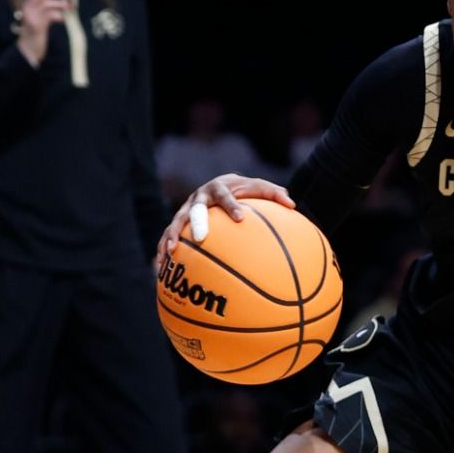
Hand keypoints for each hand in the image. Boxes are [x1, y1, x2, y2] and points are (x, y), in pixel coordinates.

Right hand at [16, 0, 67, 66]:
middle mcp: (28, 8)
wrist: (28, 50)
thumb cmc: (37, 32)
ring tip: (69, 6)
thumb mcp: (40, 16)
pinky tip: (63, 19)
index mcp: (29, 4)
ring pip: (46, 3)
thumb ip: (47, 5)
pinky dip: (58, 15)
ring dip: (60, 3)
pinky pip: (49, 16)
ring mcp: (31, 17)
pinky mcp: (36, 27)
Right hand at [156, 174, 295, 273]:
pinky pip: (167, 236)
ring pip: (175, 223)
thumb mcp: (258, 188)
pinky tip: (161, 267)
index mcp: (218, 188)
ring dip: (170, 237)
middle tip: (200, 237)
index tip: (240, 218)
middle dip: (195, 222)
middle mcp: (198, 198)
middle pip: (194, 209)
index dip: (231, 206)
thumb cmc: (243, 190)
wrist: (219, 185)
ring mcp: (185, 210)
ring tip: (169, 253)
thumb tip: (293, 204)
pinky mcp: (178, 222)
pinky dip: (163, 250)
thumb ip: (274, 194)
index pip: (225, 195)